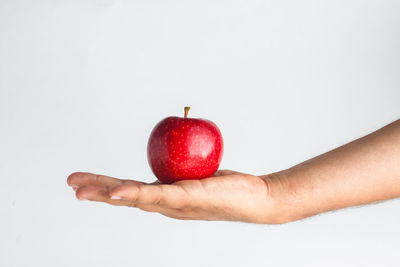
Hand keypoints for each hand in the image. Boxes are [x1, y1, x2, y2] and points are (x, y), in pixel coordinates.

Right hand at [67, 170, 281, 223]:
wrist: (255, 200)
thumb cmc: (229, 186)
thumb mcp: (199, 174)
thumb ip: (183, 168)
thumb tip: (177, 148)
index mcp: (166, 199)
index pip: (131, 191)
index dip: (108, 187)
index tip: (87, 180)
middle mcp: (166, 205)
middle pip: (125, 197)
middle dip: (96, 191)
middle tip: (70, 183)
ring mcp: (174, 205)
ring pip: (133, 199)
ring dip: (106, 194)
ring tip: (80, 190)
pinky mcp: (186, 199)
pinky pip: (156, 195)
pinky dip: (133, 194)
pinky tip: (116, 193)